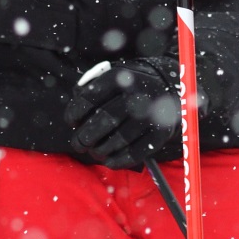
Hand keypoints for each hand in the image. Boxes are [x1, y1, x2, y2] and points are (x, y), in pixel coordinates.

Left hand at [65, 58, 183, 168]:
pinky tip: (109, 161)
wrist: (166, 89)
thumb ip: (89, 90)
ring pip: (118, 139)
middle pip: (104, 120)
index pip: (89, 98)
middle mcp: (137, 94)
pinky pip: (135, 153)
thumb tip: (74, 116)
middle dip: (85, 137)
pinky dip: (118, 161)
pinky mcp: (160, 133)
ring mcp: (151, 115)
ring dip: (100, 150)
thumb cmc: (128, 88)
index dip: (75, 113)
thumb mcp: (111, 79)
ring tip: (94, 152)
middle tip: (79, 144)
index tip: (72, 122)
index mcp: (120, 77)